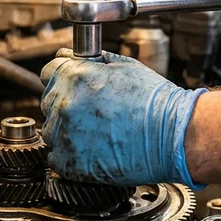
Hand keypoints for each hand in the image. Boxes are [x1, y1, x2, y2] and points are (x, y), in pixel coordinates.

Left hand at [40, 49, 205, 186]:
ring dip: (66, 130)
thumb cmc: (155, 101)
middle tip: (92, 111)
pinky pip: (56, 157)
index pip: (49, 72)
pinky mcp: (71, 163)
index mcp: (74, 76)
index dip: (64, 78)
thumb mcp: (124, 65)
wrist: (172, 135)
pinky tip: (92, 150)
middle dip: (66, 103)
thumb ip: (92, 60)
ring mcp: (65, 135)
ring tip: (96, 132)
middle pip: (48, 101)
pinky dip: (69, 155)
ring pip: (51, 130)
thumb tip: (73, 56)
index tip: (74, 87)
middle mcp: (65, 104)